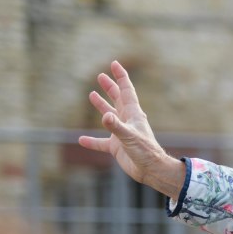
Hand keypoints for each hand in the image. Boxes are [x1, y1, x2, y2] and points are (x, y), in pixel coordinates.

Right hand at [77, 60, 185, 198]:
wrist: (150, 170)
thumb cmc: (145, 151)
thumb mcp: (129, 137)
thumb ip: (116, 126)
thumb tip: (105, 116)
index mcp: (133, 114)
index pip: (126, 91)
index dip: (121, 77)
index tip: (114, 63)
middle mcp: (127, 121)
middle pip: (117, 99)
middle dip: (110, 87)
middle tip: (101, 76)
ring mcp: (121, 133)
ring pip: (109, 116)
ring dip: (101, 106)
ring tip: (92, 95)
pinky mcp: (117, 147)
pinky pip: (101, 142)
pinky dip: (92, 141)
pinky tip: (81, 140)